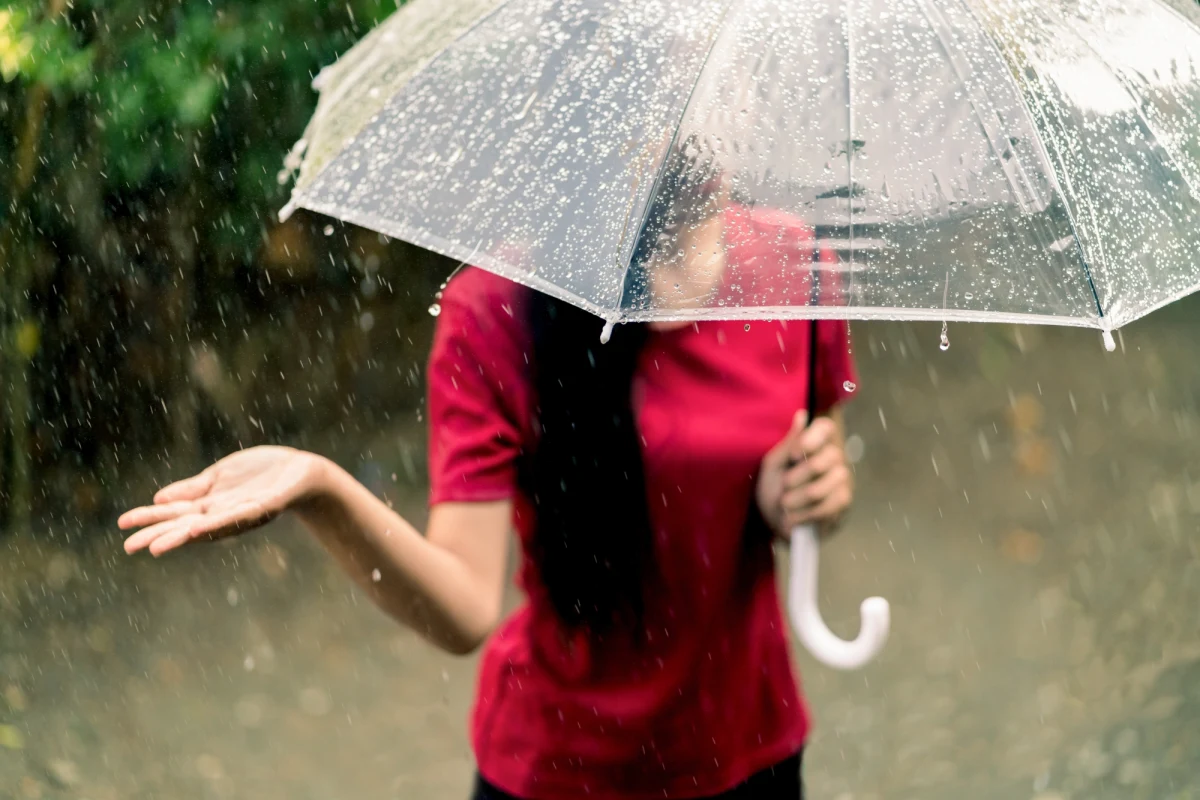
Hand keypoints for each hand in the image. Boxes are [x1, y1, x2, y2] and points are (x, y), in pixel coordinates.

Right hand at [119, 446, 328, 555]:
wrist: (301, 471)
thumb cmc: (260, 475)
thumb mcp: (220, 478)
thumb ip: (193, 489)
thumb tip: (158, 500)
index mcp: (211, 505)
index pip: (175, 514)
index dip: (150, 520)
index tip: (122, 525)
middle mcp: (223, 513)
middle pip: (185, 526)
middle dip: (159, 535)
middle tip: (129, 547)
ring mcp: (243, 512)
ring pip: (208, 527)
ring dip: (182, 536)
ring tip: (157, 546)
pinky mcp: (265, 506)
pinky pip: (241, 515)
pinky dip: (218, 522)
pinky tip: (198, 527)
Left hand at [757, 410, 852, 537]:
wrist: (773, 522)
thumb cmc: (772, 489)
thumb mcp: (773, 465)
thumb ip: (788, 443)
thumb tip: (801, 415)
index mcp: (814, 444)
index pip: (825, 428)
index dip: (812, 439)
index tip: (793, 456)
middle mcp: (833, 458)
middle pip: (826, 458)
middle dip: (797, 477)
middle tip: (783, 487)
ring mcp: (842, 481)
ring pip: (825, 485)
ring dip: (798, 498)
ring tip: (785, 505)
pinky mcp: (843, 504)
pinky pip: (830, 505)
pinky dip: (806, 513)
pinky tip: (794, 518)